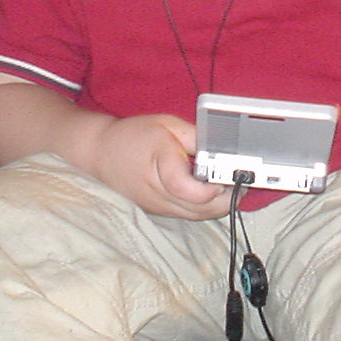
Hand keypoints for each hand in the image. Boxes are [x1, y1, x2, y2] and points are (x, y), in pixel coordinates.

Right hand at [81, 113, 229, 220]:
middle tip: (241, 181)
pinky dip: (204, 207)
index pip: (190, 190)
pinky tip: (213, 192)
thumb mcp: (167, 124)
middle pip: (200, 209)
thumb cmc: (133, 136)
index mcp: (160, 166)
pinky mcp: (158, 211)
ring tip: (231, 186)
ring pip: (197, 216)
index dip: (214, 187)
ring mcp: (158, 206)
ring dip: (218, 206)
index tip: (229, 175)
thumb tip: (222, 147)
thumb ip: (196, 136)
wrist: (99, 153)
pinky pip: (188, 215)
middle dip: (226, 199)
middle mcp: (158, 193)